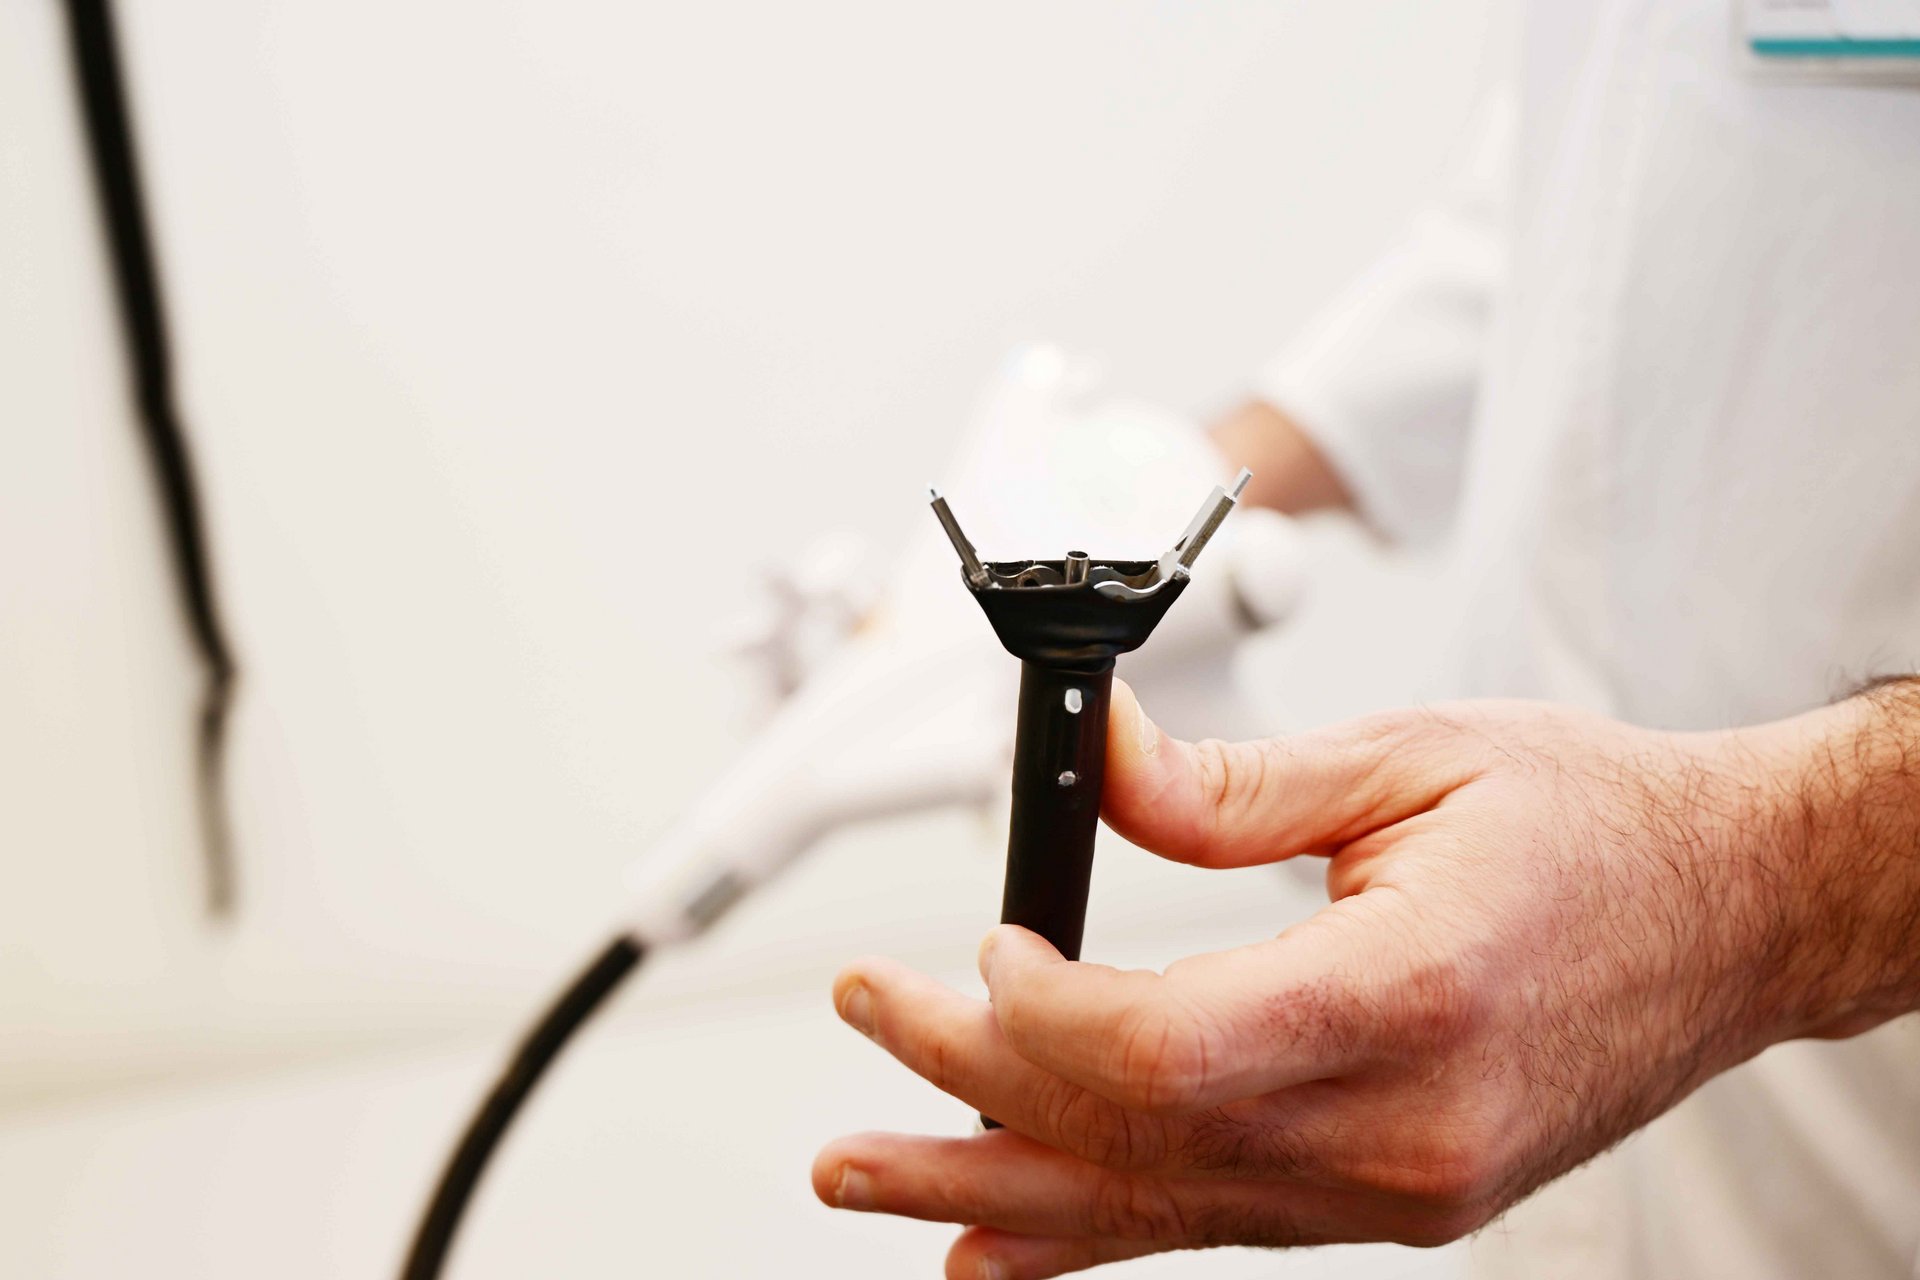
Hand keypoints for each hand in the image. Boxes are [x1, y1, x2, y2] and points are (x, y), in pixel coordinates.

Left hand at [814, 680, 1919, 1277]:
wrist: (1729, 911)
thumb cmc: (1592, 825)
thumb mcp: (1411, 760)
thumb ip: (1229, 784)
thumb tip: (1099, 764)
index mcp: (1410, 997)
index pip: (1167, 1052)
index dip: (1040, 1017)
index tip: (979, 953)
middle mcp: (1402, 1127)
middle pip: (1135, 1136)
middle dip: (974, 1088)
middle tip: (864, 1033)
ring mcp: (1399, 1184)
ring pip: (1158, 1207)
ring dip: (998, 1188)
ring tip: (870, 1176)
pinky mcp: (1394, 1195)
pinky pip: (1217, 1226)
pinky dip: (1097, 1233)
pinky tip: (997, 1242)